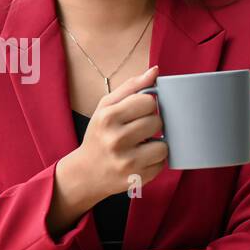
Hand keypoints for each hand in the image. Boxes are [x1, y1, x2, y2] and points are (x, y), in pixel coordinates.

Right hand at [68, 65, 168, 200]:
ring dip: (157, 144)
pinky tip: (141, 159)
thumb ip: (131, 87)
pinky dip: (155, 161)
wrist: (85, 173)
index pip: (148, 101)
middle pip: (157, 122)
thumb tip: (156, 71)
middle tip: (139, 130)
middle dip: (152, 124)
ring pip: (163, 145)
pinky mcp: (136, 178)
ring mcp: (127, 162)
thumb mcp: (106, 107)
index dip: (147, 106)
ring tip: (142, 145)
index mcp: (108, 117)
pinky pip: (162, 164)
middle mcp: (116, 139)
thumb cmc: (99, 135)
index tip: (139, 112)